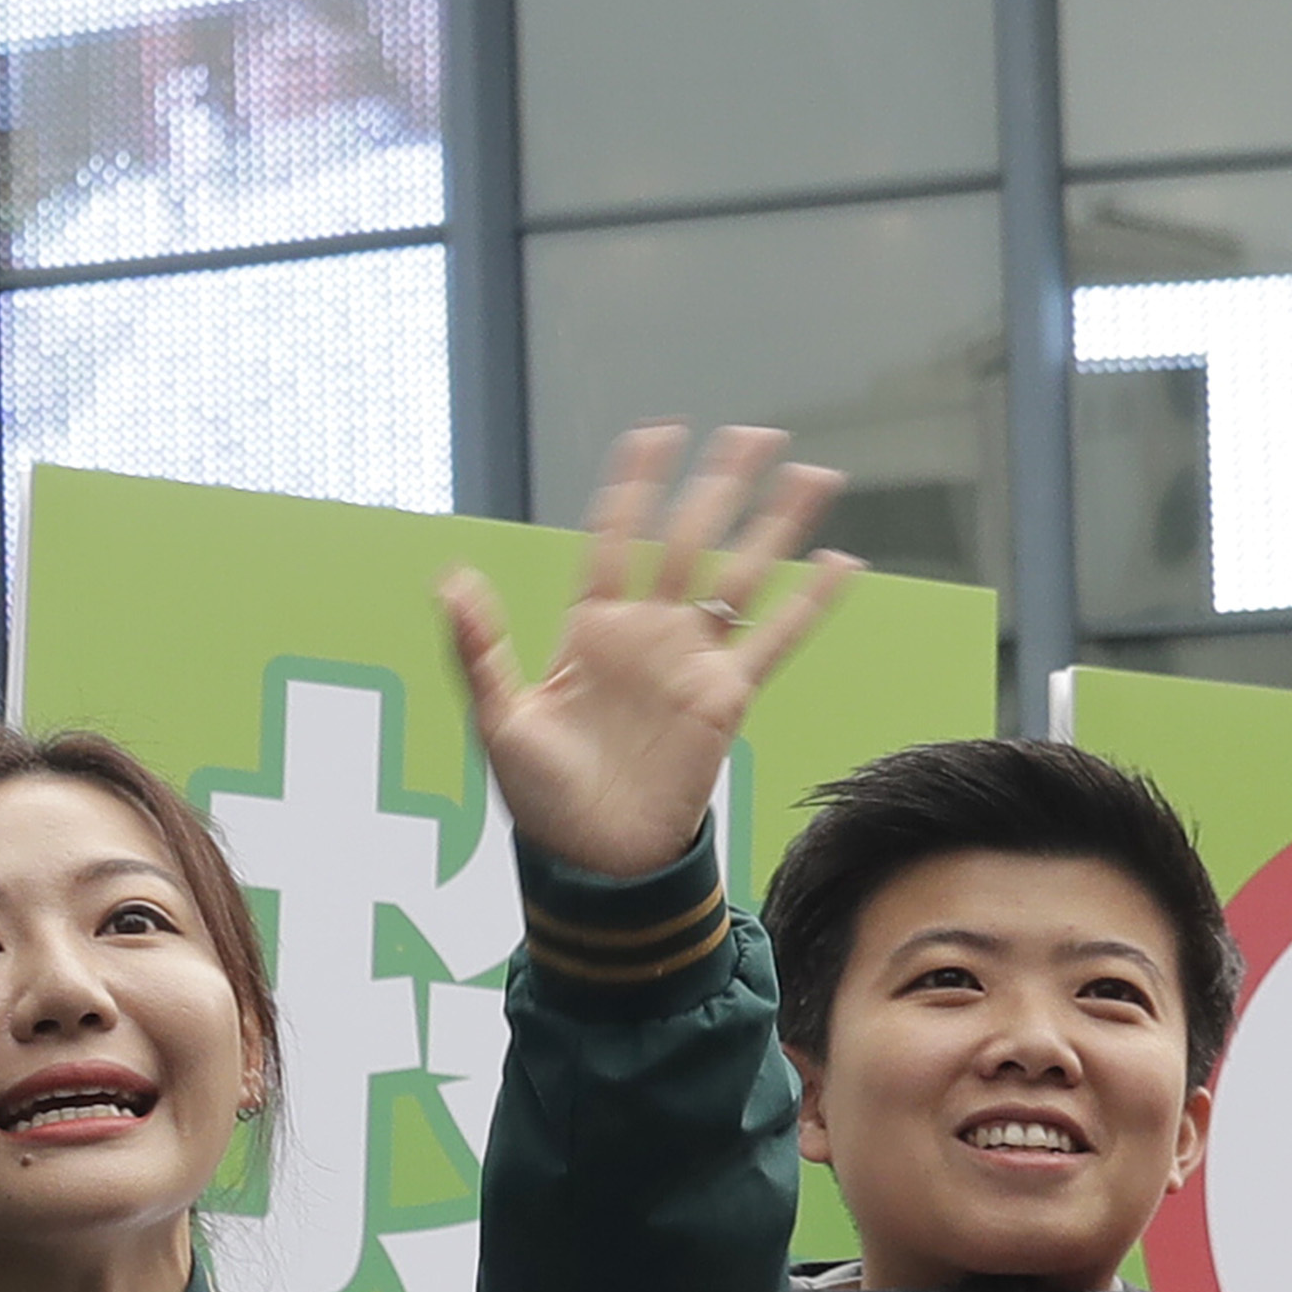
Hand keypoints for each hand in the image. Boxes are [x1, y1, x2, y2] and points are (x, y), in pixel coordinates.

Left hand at [439, 427, 858, 882]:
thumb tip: (451, 580)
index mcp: (591, 628)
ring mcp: (691, 661)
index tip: (657, 434)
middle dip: (721, 484)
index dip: (636, 485)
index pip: (618, 536)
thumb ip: (478, 647)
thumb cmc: (539, 796)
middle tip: (754, 432)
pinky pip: (776, 638)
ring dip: (775, 524)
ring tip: (812, 473)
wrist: (593, 859)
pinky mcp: (726, 697)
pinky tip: (841, 559)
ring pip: (742, 574)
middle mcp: (648, 633)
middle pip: (691, 538)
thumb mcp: (499, 718)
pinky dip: (810, 601)